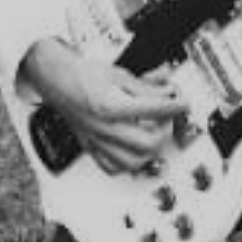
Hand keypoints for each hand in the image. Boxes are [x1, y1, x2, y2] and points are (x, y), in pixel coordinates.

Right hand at [19, 38, 187, 174]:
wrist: (57, 79)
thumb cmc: (82, 75)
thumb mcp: (119, 74)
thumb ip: (146, 86)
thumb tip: (166, 90)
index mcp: (112, 105)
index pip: (156, 109)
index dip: (176, 105)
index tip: (183, 103)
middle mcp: (105, 126)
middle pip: (148, 142)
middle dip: (164, 130)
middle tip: (167, 119)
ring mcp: (97, 139)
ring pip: (133, 162)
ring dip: (149, 151)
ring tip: (153, 136)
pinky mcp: (91, 146)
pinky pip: (112, 167)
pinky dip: (126, 163)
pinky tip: (132, 152)